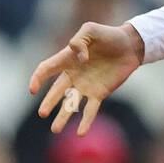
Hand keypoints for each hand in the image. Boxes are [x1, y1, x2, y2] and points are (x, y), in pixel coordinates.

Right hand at [30, 22, 144, 134]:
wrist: (130, 45)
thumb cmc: (109, 35)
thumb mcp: (91, 30)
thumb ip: (80, 40)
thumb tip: (80, 59)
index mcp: (67, 59)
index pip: (46, 69)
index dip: (37, 79)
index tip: (33, 90)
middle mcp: (73, 75)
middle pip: (57, 91)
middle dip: (49, 103)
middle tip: (42, 113)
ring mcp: (86, 86)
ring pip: (70, 104)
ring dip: (62, 117)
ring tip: (55, 130)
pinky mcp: (100, 93)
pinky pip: (90, 110)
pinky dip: (85, 121)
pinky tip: (81, 132)